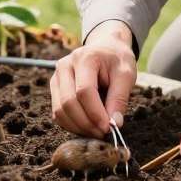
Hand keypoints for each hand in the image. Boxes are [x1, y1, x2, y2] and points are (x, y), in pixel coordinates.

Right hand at [49, 20, 136, 138]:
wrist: (106, 47)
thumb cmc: (117, 60)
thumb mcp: (126, 74)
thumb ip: (120, 98)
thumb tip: (114, 124)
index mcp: (84, 58)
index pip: (84, 91)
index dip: (95, 113)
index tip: (109, 128)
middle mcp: (65, 66)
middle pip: (68, 103)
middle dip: (86, 123)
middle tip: (103, 133)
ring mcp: (56, 77)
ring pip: (59, 110)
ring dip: (78, 127)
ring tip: (97, 131)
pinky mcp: (54, 88)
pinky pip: (57, 113)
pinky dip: (71, 124)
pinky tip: (87, 126)